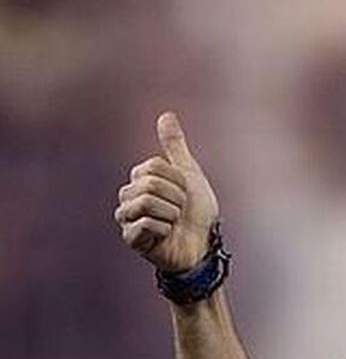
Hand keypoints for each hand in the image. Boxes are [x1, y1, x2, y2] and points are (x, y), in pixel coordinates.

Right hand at [115, 112, 219, 271]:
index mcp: (140, 180)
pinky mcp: (131, 238)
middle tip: (181, 210)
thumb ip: (175, 146)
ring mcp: (127, 218)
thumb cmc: (197, 211)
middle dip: (176, 197)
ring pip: (145, 202)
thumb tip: (166, 115)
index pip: (153, 166)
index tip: (184, 192)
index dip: (177, 180)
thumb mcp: (189, 173)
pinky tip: (167, 235)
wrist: (205, 243)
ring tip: (175, 222)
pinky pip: (146, 224)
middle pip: (149, 183)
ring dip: (171, 213)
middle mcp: (128, 197)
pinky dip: (165, 229)